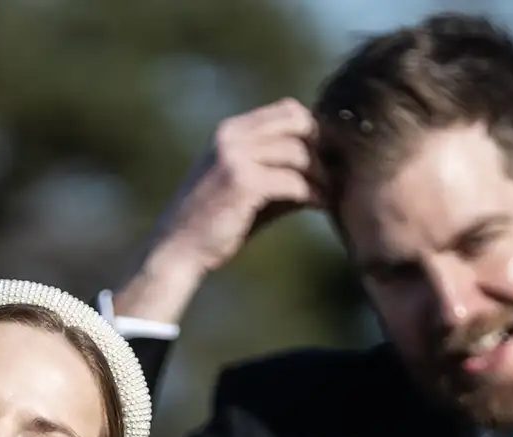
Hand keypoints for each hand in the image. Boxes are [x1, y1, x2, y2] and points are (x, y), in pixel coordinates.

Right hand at [111, 98, 322, 324]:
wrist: (177, 250)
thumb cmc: (214, 223)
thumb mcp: (246, 186)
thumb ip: (278, 168)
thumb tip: (329, 163)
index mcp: (230, 131)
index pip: (286, 110)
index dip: (313, 129)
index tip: (327, 155)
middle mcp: (231, 136)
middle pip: (298, 123)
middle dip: (322, 146)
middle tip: (335, 171)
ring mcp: (236, 157)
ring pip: (299, 153)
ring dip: (322, 174)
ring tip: (331, 192)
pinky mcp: (243, 183)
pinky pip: (293, 182)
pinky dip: (313, 194)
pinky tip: (321, 204)